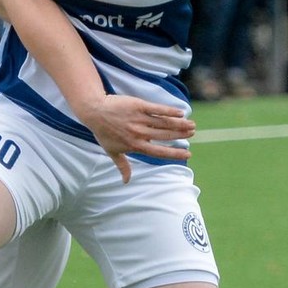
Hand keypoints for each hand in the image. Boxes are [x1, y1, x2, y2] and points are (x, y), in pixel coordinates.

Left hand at [75, 94, 196, 182]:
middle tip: (192, 133)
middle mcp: (139, 133)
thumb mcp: (112, 151)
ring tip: (191, 124)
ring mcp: (139, 119)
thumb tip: (126, 181)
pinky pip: (157, 109)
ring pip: (164, 123)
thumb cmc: (103, 132)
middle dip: (181, 135)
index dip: (174, 153)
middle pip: (165, 135)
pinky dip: (170, 111)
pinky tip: (181, 112)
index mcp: (135, 146)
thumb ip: (122, 166)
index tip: (188, 154)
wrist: (94, 111)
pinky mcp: (138, 106)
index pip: (159, 152)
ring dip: (180, 124)